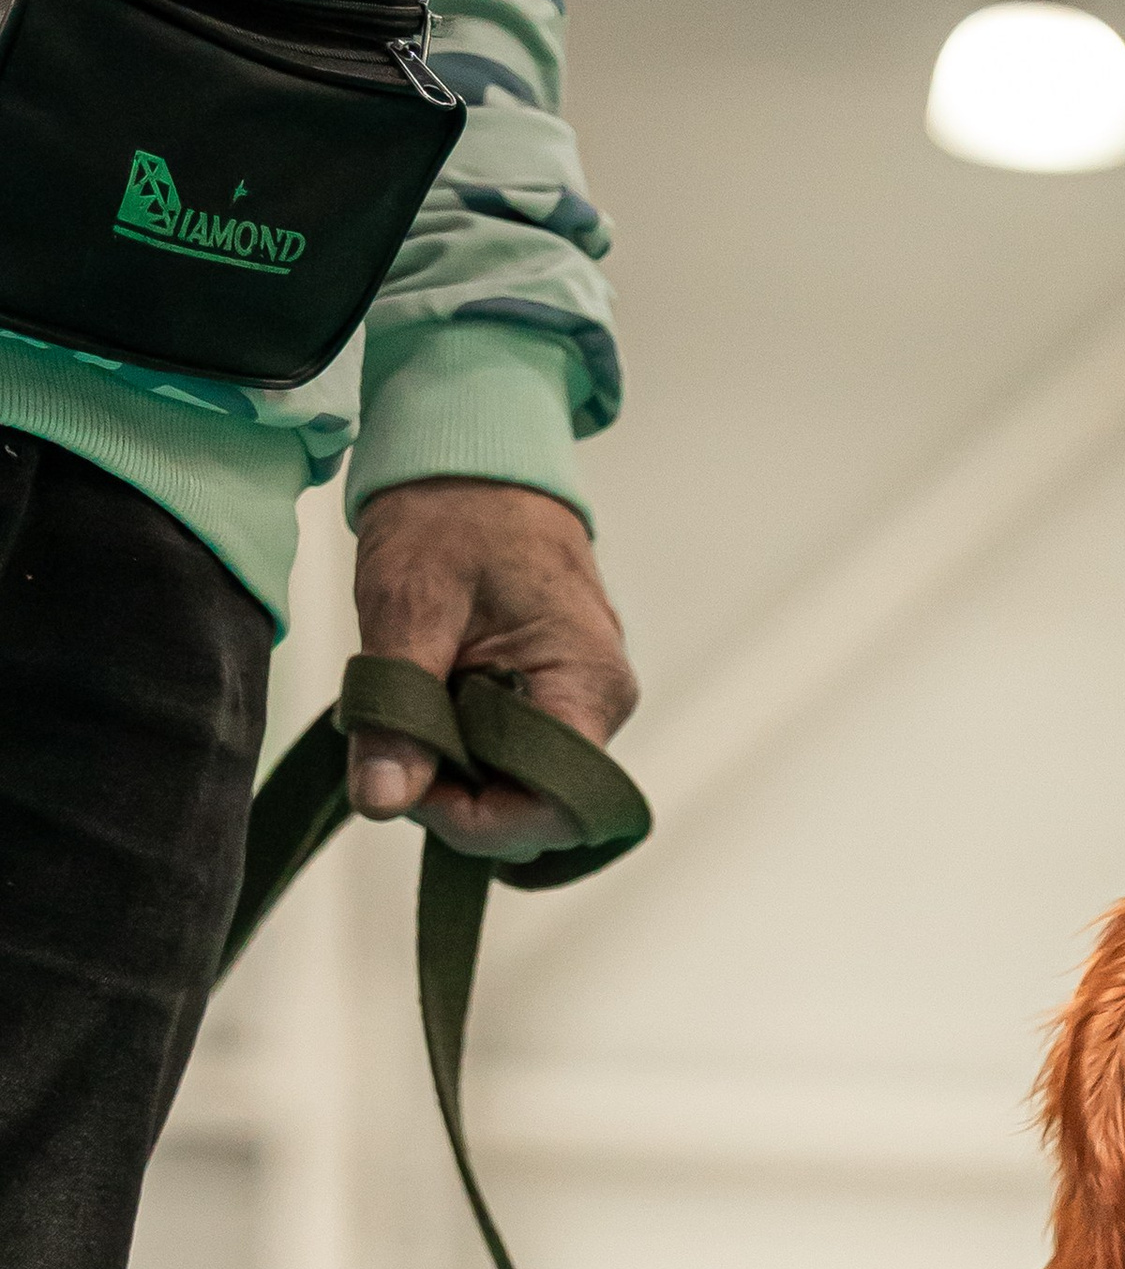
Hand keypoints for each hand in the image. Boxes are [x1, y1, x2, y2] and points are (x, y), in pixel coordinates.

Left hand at [350, 480, 637, 861]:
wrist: (474, 446)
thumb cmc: (452, 506)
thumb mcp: (408, 602)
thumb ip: (397, 707)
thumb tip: (381, 799)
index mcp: (585, 681)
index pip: (557, 805)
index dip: (484, 821)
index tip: (412, 791)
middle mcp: (600, 701)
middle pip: (540, 806)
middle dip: (462, 799)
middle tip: (393, 751)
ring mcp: (582, 699)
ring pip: (523, 785)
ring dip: (459, 773)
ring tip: (409, 716)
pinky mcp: (557, 694)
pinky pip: (516, 753)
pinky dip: (465, 749)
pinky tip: (430, 709)